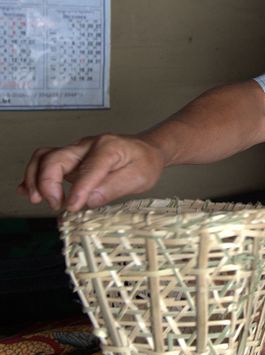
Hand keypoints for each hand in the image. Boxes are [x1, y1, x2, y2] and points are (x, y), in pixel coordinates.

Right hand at [17, 133, 165, 210]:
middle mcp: (87, 146)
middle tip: (56, 205)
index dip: (77, 191)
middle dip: (48, 183)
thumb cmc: (144, 163)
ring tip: (37, 199)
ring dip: (36, 178)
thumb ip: (113, 188)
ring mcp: (77, 151)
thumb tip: (88, 200)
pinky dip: (34, 175)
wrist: (147, 150)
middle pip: (56, 158)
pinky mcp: (71, 159)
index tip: (71, 209)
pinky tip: (27, 190)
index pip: (87, 170)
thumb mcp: (139, 178)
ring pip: (45, 157)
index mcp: (108, 148)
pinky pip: (45, 161)